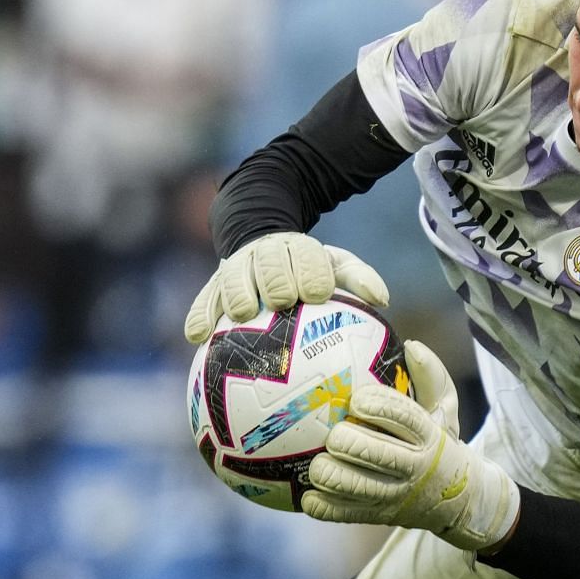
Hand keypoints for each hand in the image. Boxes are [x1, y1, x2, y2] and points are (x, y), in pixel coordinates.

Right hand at [183, 231, 388, 345]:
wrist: (261, 242)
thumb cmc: (307, 267)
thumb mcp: (334, 264)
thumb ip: (358, 278)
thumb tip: (382, 299)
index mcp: (297, 249)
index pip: (306, 256)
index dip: (311, 273)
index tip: (318, 294)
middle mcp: (264, 255)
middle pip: (268, 265)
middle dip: (275, 280)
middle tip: (281, 302)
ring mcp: (235, 268)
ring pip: (232, 277)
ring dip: (238, 293)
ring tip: (243, 314)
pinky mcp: (212, 285)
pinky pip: (203, 299)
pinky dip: (199, 314)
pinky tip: (197, 336)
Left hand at [303, 341, 519, 551]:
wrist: (458, 500)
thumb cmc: (440, 443)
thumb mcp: (445, 409)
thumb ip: (430, 377)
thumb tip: (412, 345)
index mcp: (429, 436)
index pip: (404, 418)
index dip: (377, 406)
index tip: (357, 400)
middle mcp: (413, 467)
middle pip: (374, 452)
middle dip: (345, 440)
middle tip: (334, 434)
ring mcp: (395, 495)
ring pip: (354, 485)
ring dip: (328, 472)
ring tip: (318, 463)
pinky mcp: (378, 515)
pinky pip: (342, 513)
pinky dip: (321, 505)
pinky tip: (308, 494)